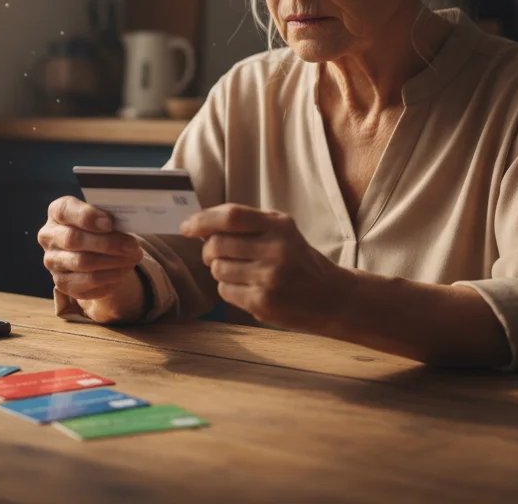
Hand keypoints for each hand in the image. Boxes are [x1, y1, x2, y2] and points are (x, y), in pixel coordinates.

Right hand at [37, 196, 144, 321]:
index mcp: (57, 212)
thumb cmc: (99, 227)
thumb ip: (108, 217)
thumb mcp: (102, 215)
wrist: (93, 250)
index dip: (87, 217)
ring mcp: (52, 261)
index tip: (109, 223)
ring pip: (82, 263)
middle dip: (107, 243)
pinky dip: (109, 278)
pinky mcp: (62, 283)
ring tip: (132, 259)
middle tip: (132, 246)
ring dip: (113, 262)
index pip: (65, 211)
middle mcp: (49, 236)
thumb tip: (125, 225)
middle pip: (74, 240)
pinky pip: (86, 283)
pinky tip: (123, 271)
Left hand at [181, 204, 351, 330]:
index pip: (231, 216)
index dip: (202, 220)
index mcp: (279, 225)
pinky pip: (224, 291)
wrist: (331, 297)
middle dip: (209, 251)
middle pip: (217, 244)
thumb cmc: (298, 260)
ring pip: (217, 269)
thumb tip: (198, 226)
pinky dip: (229, 289)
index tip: (186, 228)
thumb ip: (247, 224)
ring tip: (242, 273)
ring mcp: (269, 277)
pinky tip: (249, 289)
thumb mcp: (282, 232)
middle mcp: (275, 249)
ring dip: (220, 271)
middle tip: (217, 255)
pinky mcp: (263, 302)